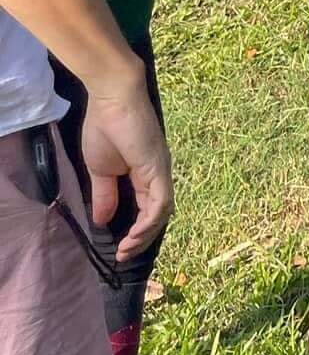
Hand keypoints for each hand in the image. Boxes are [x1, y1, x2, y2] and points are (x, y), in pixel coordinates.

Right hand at [80, 74, 173, 263]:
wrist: (111, 100)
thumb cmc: (104, 127)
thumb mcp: (100, 170)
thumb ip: (105, 195)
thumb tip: (103, 220)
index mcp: (144, 173)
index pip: (147, 208)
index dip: (136, 230)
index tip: (119, 248)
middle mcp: (157, 174)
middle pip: (158, 214)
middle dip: (142, 238)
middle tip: (124, 255)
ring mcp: (160, 171)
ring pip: (162, 212)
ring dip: (146, 234)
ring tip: (127, 249)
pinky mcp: (159, 168)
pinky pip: (161, 203)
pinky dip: (150, 222)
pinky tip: (134, 235)